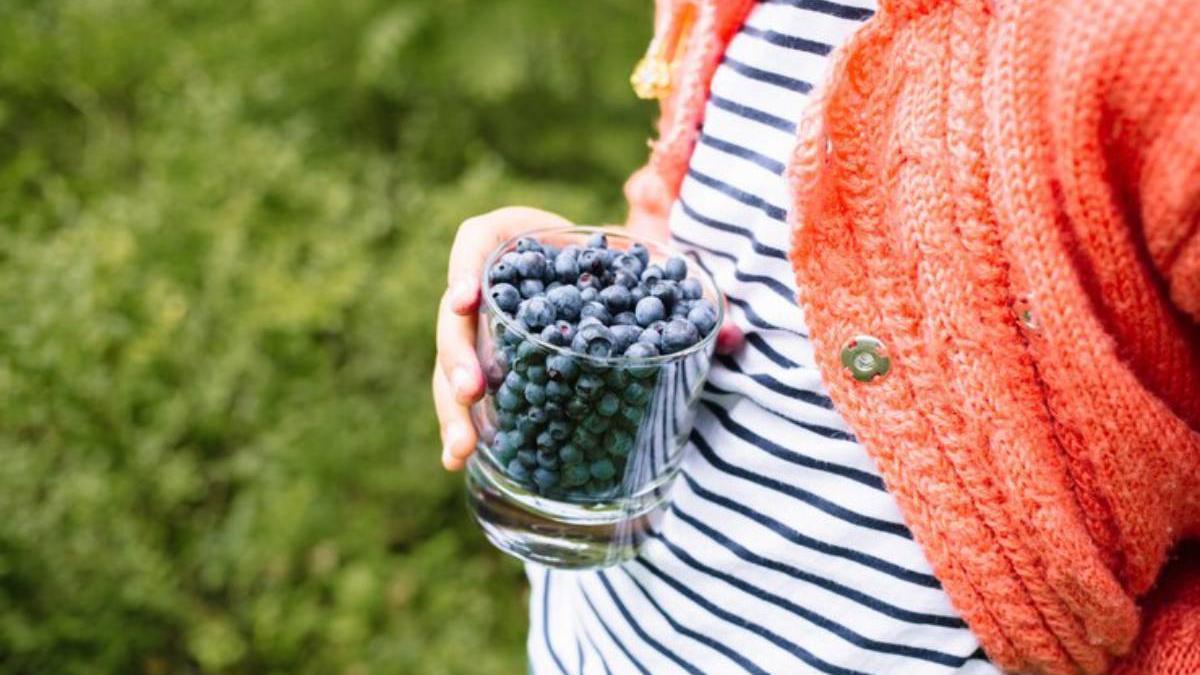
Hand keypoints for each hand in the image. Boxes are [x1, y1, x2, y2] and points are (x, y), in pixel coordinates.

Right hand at [433, 207, 744, 470]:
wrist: (609, 280)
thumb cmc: (625, 268)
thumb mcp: (650, 273)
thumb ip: (690, 300)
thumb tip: (733, 336)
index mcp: (516, 243)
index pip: (477, 242)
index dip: (465, 268)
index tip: (468, 299)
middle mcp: (490, 285)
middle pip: (456, 316)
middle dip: (458, 355)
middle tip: (475, 390)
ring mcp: (483, 330)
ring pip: (452, 362)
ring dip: (452, 405)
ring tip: (462, 449)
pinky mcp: (488, 365)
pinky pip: (466, 393)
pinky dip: (460, 424)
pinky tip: (457, 461)